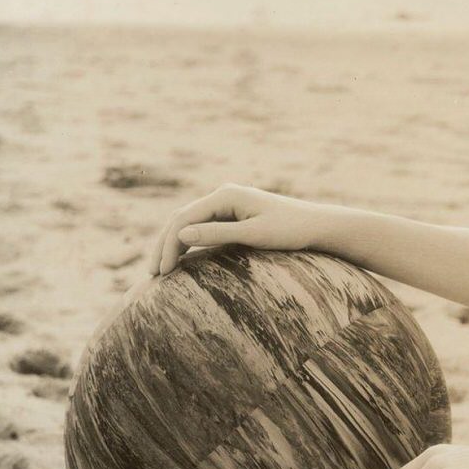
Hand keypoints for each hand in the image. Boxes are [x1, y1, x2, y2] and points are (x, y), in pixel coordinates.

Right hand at [148, 183, 331, 276]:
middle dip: (165, 245)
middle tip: (153, 273)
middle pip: (181, 218)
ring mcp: (226, 204)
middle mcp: (222, 195)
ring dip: (173, 244)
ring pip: (189, 223)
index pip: (184, 218)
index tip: (162, 270)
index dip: (169, 244)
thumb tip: (182, 234)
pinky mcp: (232, 215)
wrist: (315, 225)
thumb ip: (218, 233)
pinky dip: (188, 242)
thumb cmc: (290, 230)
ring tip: (160, 269)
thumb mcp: (254, 234)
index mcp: (226, 195)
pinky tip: (179, 259)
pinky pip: (202, 227)